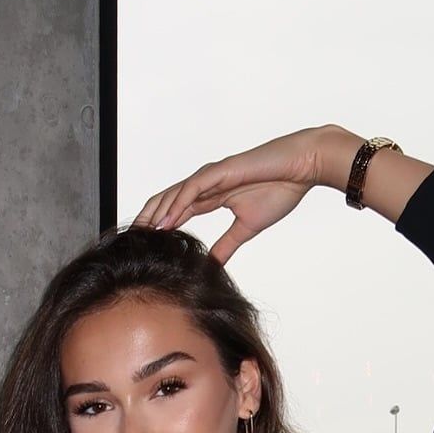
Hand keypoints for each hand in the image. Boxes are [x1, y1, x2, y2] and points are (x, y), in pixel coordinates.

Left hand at [133, 125, 334, 264]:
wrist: (302, 168)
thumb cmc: (280, 189)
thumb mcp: (246, 228)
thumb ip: (227, 245)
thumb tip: (214, 264)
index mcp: (211, 195)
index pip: (175, 211)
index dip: (158, 227)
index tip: (144, 246)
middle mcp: (206, 184)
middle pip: (167, 201)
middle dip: (147, 220)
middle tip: (131, 241)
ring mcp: (212, 176)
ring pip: (174, 193)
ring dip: (155, 213)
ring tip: (140, 232)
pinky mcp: (221, 172)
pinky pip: (192, 188)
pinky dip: (177, 203)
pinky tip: (166, 220)